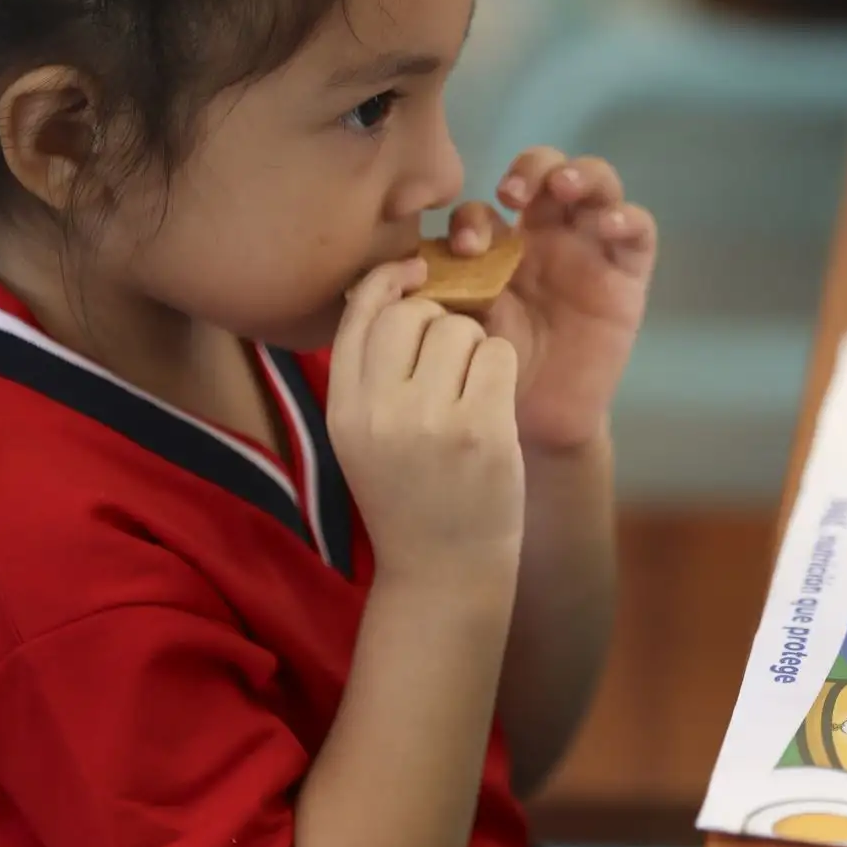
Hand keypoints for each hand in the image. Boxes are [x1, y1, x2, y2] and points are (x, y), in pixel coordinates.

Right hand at [326, 259, 525, 588]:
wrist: (444, 571)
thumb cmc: (410, 494)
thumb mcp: (363, 436)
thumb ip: (369, 372)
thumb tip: (395, 285)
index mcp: (343, 409)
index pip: (359, 314)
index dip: (388, 282)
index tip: (415, 276)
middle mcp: (380, 412)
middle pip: (412, 313)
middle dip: (439, 322)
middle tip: (451, 363)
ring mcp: (432, 422)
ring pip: (460, 328)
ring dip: (475, 347)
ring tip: (472, 391)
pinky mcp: (483, 432)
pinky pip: (499, 355)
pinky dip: (503, 369)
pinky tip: (495, 404)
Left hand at [440, 148, 656, 451]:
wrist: (535, 424)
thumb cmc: (489, 375)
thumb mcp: (456, 326)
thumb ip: (436, 289)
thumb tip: (404, 262)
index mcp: (501, 247)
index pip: (489, 205)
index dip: (473, 215)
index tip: (463, 247)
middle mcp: (548, 239)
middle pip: (548, 172)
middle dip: (532, 169)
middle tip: (513, 193)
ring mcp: (591, 251)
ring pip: (597, 185)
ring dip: (581, 174)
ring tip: (564, 188)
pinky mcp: (628, 275)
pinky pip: (638, 232)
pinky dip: (628, 217)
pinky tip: (609, 225)